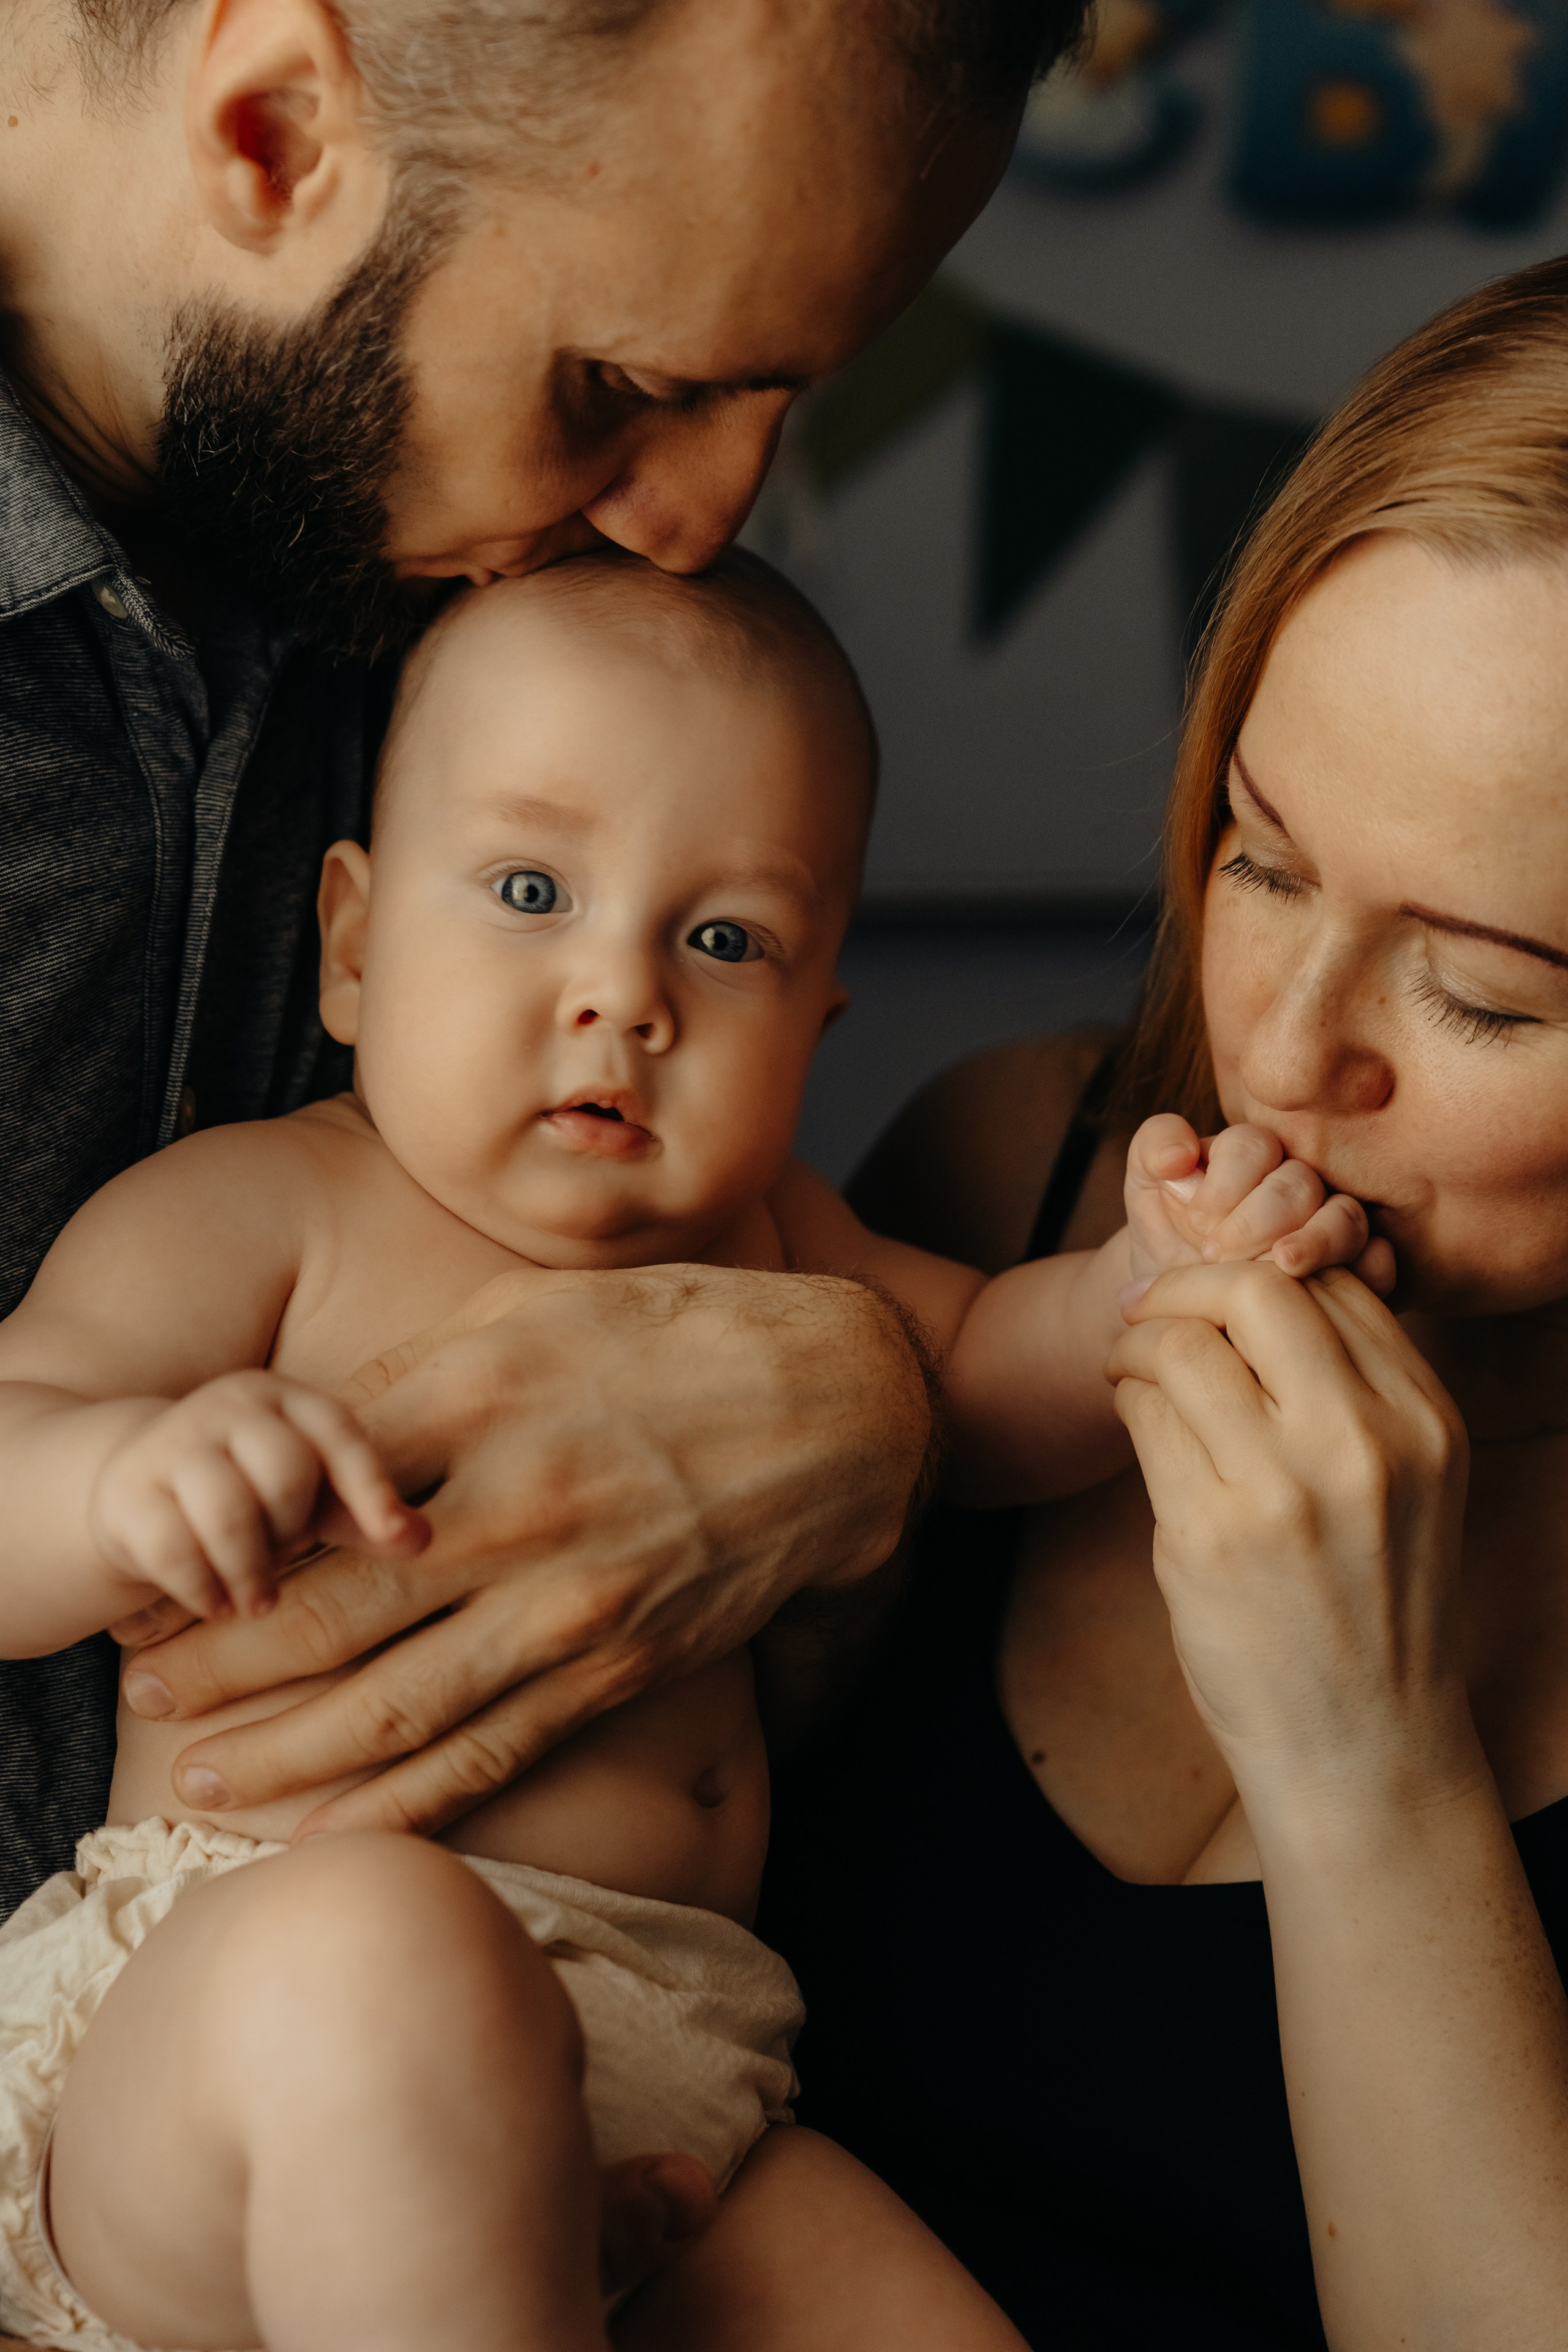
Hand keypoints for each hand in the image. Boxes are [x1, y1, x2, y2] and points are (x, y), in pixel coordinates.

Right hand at [91, 1371, 427, 1621]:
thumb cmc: (254, 1495)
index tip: (395, 1537)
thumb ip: (370, 1516)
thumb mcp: (317, 1498)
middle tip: (285, 1557)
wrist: (140, 1487)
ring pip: (229, 1514)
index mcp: (287, 1398)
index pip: (339, 1433)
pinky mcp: (126, 1491)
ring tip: (257, 1599)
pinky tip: (215, 1604)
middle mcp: (229, 1405)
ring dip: (251, 1571)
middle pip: (285, 1474)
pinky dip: (203, 1590)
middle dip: (293, 1532)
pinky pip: (174, 1550)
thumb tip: (426, 1539)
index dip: (371, 1486)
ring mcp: (172, 1443)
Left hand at [120, 1267, 927, 1834]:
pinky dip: (408, 1803)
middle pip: (334, 1614)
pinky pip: (496, 1752)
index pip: (318, 1489)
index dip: (230, 1537)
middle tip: (142, 1685)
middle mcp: (518, 1509)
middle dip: (223, 1662)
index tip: (167, 1565)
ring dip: (288, 1753)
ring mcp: (573, 1601)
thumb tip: (327, 1439)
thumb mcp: (544, 1304)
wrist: (848, 1406)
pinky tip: (336, 1831)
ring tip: (199, 1780)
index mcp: (485, 1397)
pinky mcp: (621, 1665)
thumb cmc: (685, 1332)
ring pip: (402, 1706)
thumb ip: (426, 1369)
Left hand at [1108, 1262, 1473, 1815]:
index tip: (1212, 1289)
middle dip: (1184, 1282)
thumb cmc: (1371, 1603)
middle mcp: (1363, 1445)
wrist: (1363, 1744)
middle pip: (1255, 1289)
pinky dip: (1128, 1401)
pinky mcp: (1208, 1536)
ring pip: (1182, 1346)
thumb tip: (1248, 1289)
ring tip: (1130, 1365)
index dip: (1257, 1269)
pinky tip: (1134, 1415)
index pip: (1332, 1284)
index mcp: (1423, 1420)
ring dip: (1138, 1341)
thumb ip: (1353, 1388)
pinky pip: (1146, 1418)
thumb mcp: (1406, 1483)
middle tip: (1147, 1306)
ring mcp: (1284, 1490)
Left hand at [1123, 1116, 1393, 1293]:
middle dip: (1259, 1218)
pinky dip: (1367, 1272)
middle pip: (1300, 1184)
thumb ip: (1154, 1149)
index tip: (1196, 1219)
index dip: (1227, 1181)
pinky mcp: (1360, 1270)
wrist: (1182, 1305)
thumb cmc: (1167, 1237)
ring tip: (1280, 1266)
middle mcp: (1301, 1183)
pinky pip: (1381, 1262)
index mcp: (1253, 1154)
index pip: (1254, 1146)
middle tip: (1216, 1256)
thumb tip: (1181, 1152)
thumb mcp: (1146, 1189)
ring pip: (1347, 1219)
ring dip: (1315, 1241)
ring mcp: (1335, 1225)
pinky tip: (1336, 1289)